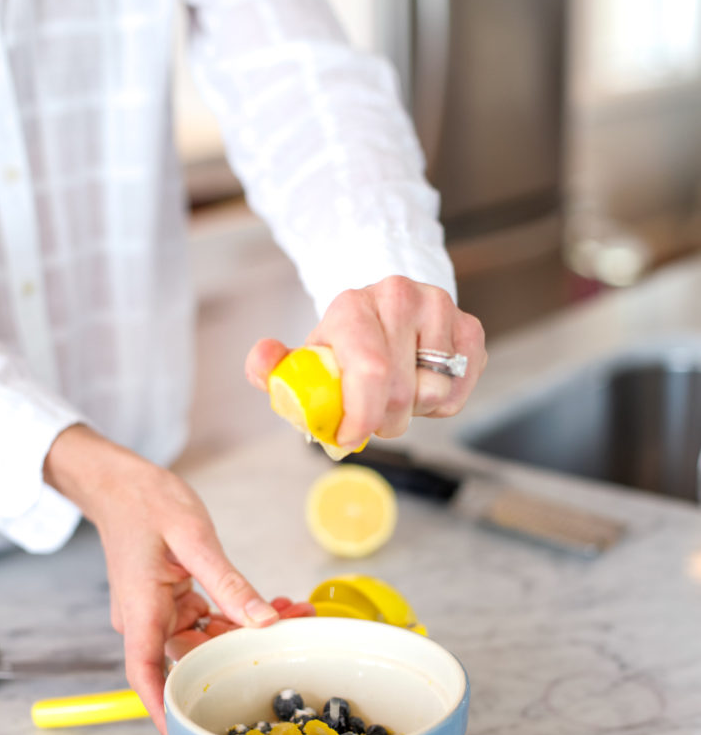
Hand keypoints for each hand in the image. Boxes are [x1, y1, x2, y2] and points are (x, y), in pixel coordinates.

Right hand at [43, 425, 313, 734]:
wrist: (121, 482)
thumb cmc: (146, 502)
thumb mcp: (194, 538)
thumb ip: (230, 583)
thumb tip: (265, 620)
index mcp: (142, 610)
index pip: (147, 675)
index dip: (165, 713)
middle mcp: (146, 619)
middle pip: (194, 656)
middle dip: (243, 653)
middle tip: (296, 637)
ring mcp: (159, 611)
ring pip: (208, 638)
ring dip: (249, 630)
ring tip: (297, 614)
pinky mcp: (170, 600)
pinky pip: (208, 618)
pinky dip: (239, 613)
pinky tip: (275, 606)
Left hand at [245, 276, 486, 448]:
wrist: (385, 311)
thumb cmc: (345, 345)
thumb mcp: (307, 358)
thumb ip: (275, 368)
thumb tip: (263, 360)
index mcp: (352, 305)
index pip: (369, 371)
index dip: (362, 417)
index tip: (350, 437)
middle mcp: (399, 297)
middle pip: (401, 392)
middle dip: (384, 421)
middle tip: (373, 415)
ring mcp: (439, 308)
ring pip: (434, 394)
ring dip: (414, 410)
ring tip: (398, 391)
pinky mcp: (470, 327)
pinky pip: (458, 391)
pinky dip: (441, 403)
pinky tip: (423, 384)